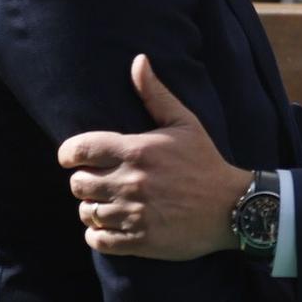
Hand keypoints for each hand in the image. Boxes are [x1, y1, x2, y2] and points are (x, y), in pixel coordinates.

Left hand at [58, 55, 250, 259]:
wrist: (232, 207)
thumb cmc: (205, 161)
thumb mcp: (184, 123)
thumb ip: (155, 93)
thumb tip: (138, 61)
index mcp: (136, 150)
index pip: (78, 150)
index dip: (69, 154)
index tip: (73, 158)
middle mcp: (130, 182)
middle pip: (77, 184)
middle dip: (84, 181)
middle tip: (100, 180)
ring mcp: (133, 214)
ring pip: (86, 212)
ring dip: (92, 208)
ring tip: (107, 203)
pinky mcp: (138, 241)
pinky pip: (97, 240)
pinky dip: (98, 234)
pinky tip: (111, 225)